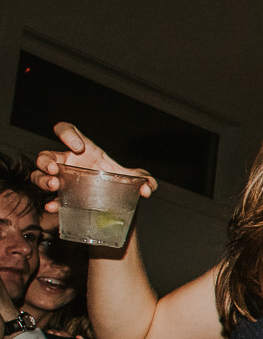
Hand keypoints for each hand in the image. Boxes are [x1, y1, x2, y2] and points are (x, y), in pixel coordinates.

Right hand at [35, 122, 156, 214]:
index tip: (78, 147)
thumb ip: (144, 178)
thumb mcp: (132, 177)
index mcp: (83, 150)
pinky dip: (51, 202)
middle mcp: (68, 162)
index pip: (66, 130)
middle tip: (54, 170)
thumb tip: (147, 187)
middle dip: (45, 161)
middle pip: (46, 155)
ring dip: (41, 179)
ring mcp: (62, 179)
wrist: (114, 203)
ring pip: (39, 174)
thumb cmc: (117, 180)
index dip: (67, 133)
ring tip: (53, 185)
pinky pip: (49, 198)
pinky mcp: (61, 196)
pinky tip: (54, 207)